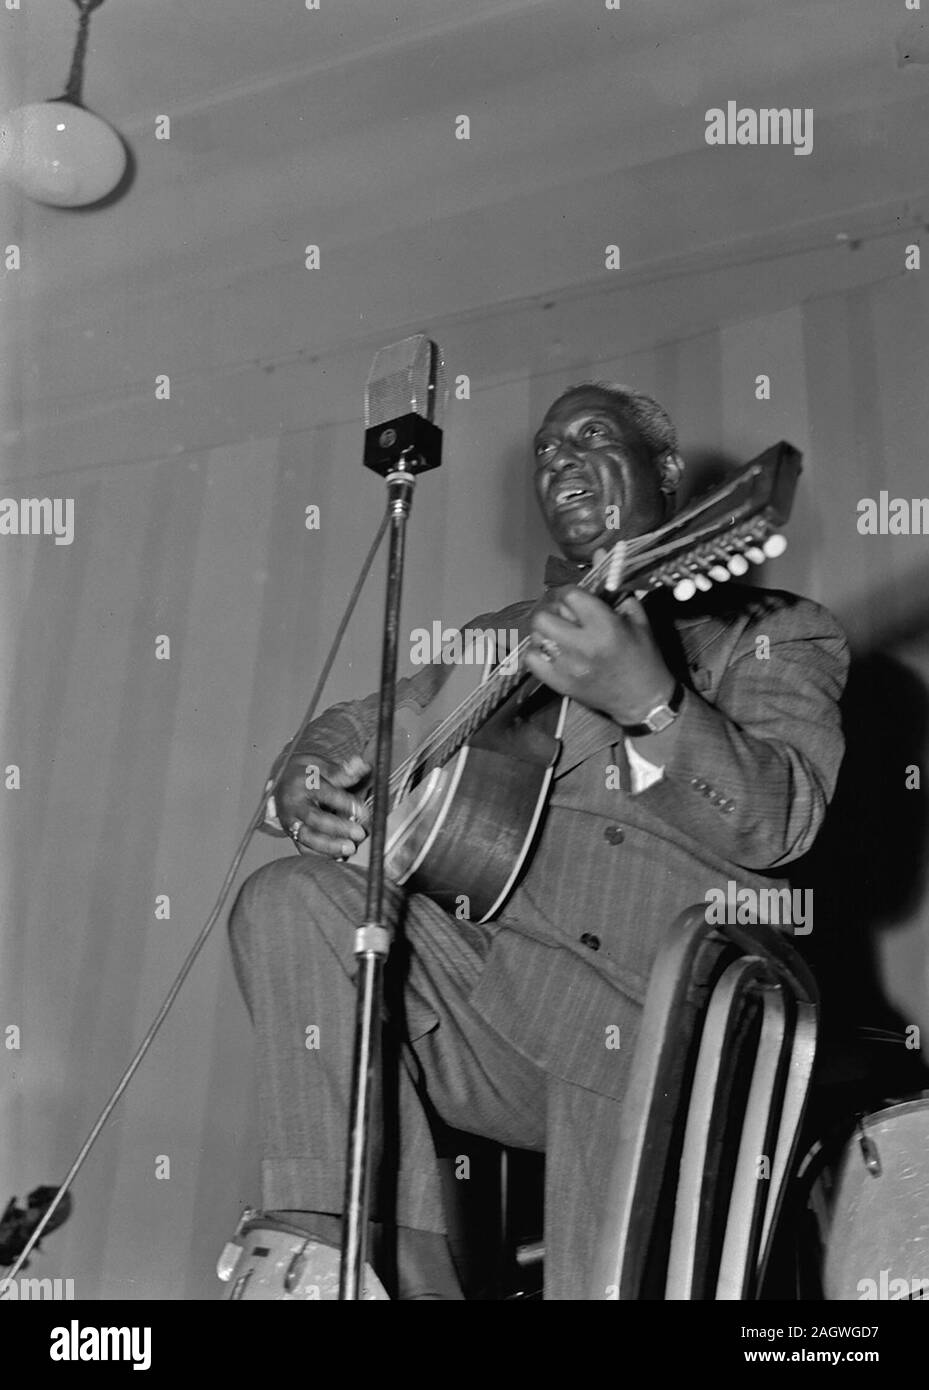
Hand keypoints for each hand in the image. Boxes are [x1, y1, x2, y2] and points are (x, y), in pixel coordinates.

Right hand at [276, 753, 370, 858]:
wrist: (280, 781)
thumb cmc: (305, 773)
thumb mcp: (320, 764)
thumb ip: (342, 770)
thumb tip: (363, 765)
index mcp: (302, 782)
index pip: (326, 793)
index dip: (346, 803)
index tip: (364, 812)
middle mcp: (293, 803)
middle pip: (314, 818)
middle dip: (338, 828)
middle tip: (359, 834)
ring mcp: (289, 820)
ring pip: (307, 837)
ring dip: (329, 846)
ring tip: (350, 849)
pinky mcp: (290, 833)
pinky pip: (302, 848)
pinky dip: (319, 855)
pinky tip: (337, 858)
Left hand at [524, 585, 673, 725]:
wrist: (643, 700)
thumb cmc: (643, 655)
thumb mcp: (636, 618)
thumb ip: (614, 587)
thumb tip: (598, 554)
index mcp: (604, 626)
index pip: (569, 595)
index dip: (569, 592)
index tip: (575, 597)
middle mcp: (583, 646)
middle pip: (544, 616)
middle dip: (552, 610)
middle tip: (563, 614)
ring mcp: (568, 668)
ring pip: (536, 636)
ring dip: (545, 630)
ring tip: (559, 633)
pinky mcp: (560, 684)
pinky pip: (532, 660)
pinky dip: (538, 652)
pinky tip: (552, 651)